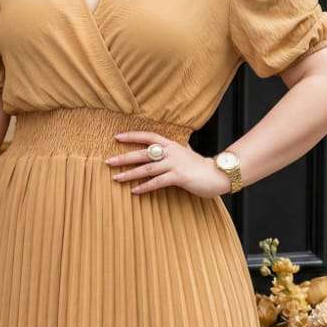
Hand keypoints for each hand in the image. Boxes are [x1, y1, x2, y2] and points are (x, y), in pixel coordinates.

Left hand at [106, 131, 232, 198]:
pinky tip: (134, 191)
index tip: (116, 137)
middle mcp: (171, 152)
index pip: (148, 136)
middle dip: (124, 158)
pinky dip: (145, 187)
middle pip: (142, 153)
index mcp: (171, 144)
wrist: (218, 175)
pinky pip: (157, 182)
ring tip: (116, 178)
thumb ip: (175, 148)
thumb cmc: (200, 165)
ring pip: (147, 169)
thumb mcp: (186, 152)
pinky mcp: (178, 177)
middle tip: (108, 162)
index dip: (132, 136)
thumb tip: (165, 146)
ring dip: (130, 174)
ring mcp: (174, 164)